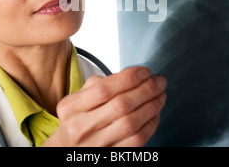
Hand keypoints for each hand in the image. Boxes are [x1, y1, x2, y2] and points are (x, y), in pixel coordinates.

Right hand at [42, 66, 165, 146]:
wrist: (67, 150)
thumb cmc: (77, 119)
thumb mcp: (78, 99)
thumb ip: (100, 85)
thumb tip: (133, 76)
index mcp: (71, 107)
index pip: (104, 88)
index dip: (129, 78)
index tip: (145, 71)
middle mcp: (81, 127)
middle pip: (121, 105)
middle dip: (146, 90)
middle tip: (159, 82)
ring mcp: (95, 145)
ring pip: (131, 124)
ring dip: (151, 107)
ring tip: (160, 96)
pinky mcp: (109, 156)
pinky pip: (136, 141)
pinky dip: (150, 125)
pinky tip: (154, 114)